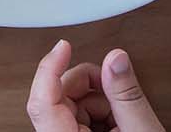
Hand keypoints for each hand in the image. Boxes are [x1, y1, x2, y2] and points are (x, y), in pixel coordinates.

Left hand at [27, 40, 162, 131]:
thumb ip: (127, 96)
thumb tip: (116, 60)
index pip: (43, 101)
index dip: (50, 68)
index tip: (63, 47)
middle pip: (59, 97)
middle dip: (90, 86)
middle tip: (117, 90)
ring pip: (71, 105)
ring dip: (99, 102)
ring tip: (123, 119)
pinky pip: (79, 118)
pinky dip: (101, 114)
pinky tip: (117, 126)